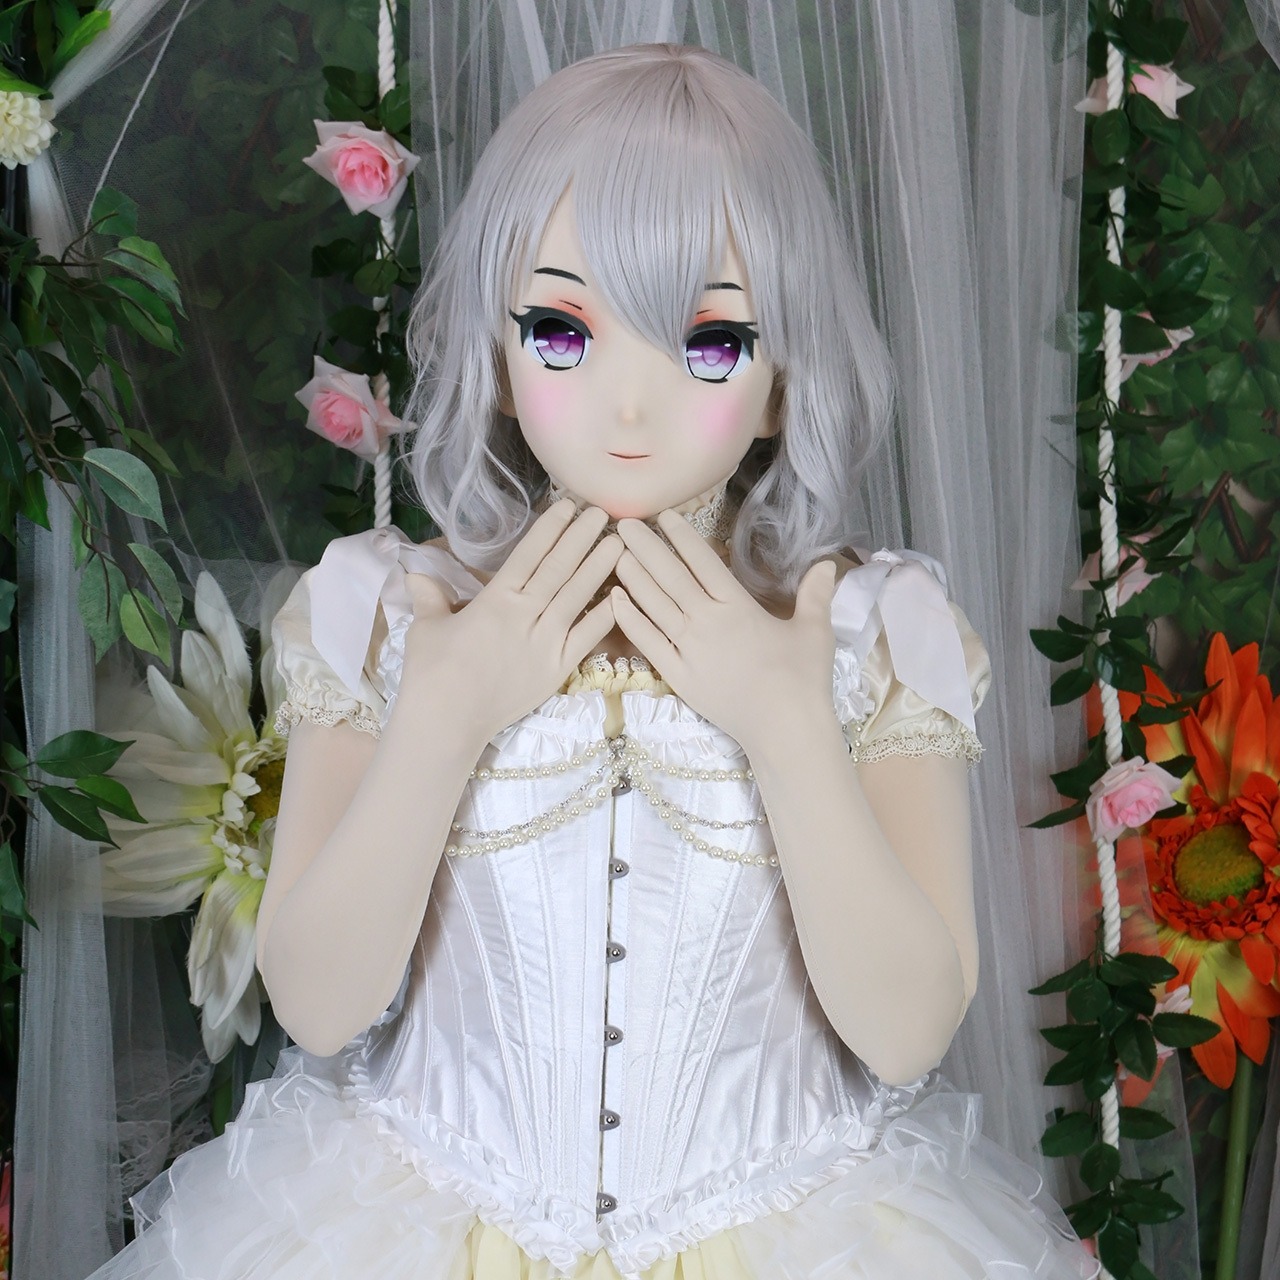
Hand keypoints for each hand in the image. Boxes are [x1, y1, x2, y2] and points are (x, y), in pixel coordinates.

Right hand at [396, 501, 620, 740]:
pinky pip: (587, 638)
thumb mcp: (426, 627)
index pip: (530, 555)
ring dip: (599, 568)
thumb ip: (430, 596)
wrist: (446, 722)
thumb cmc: (431, 673)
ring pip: (578, 597)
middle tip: (603, 512)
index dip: (551, 528)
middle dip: (582, 538)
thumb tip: (416, 573)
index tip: (568, 506)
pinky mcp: (557, 670)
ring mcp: (545, 643)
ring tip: (618, 543)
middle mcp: (525, 616)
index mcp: (495, 600)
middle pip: (560, 569)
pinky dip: (604, 617)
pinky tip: (621, 597)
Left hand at [612, 511, 838, 748]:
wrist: (784, 729)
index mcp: (738, 607)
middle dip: (645, 548)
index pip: (702, 562)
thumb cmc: (803, 679)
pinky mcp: (678, 676)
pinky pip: (647, 642)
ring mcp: (688, 649)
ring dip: (633, 577)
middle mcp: (707, 622)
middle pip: (669, 577)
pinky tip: (615, 600)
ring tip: (614, 553)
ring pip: (653, 605)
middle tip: (622, 523)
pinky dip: (630, 619)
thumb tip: (829, 564)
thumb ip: (816, 594)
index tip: (663, 516)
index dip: (681, 537)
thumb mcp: (815, 630)